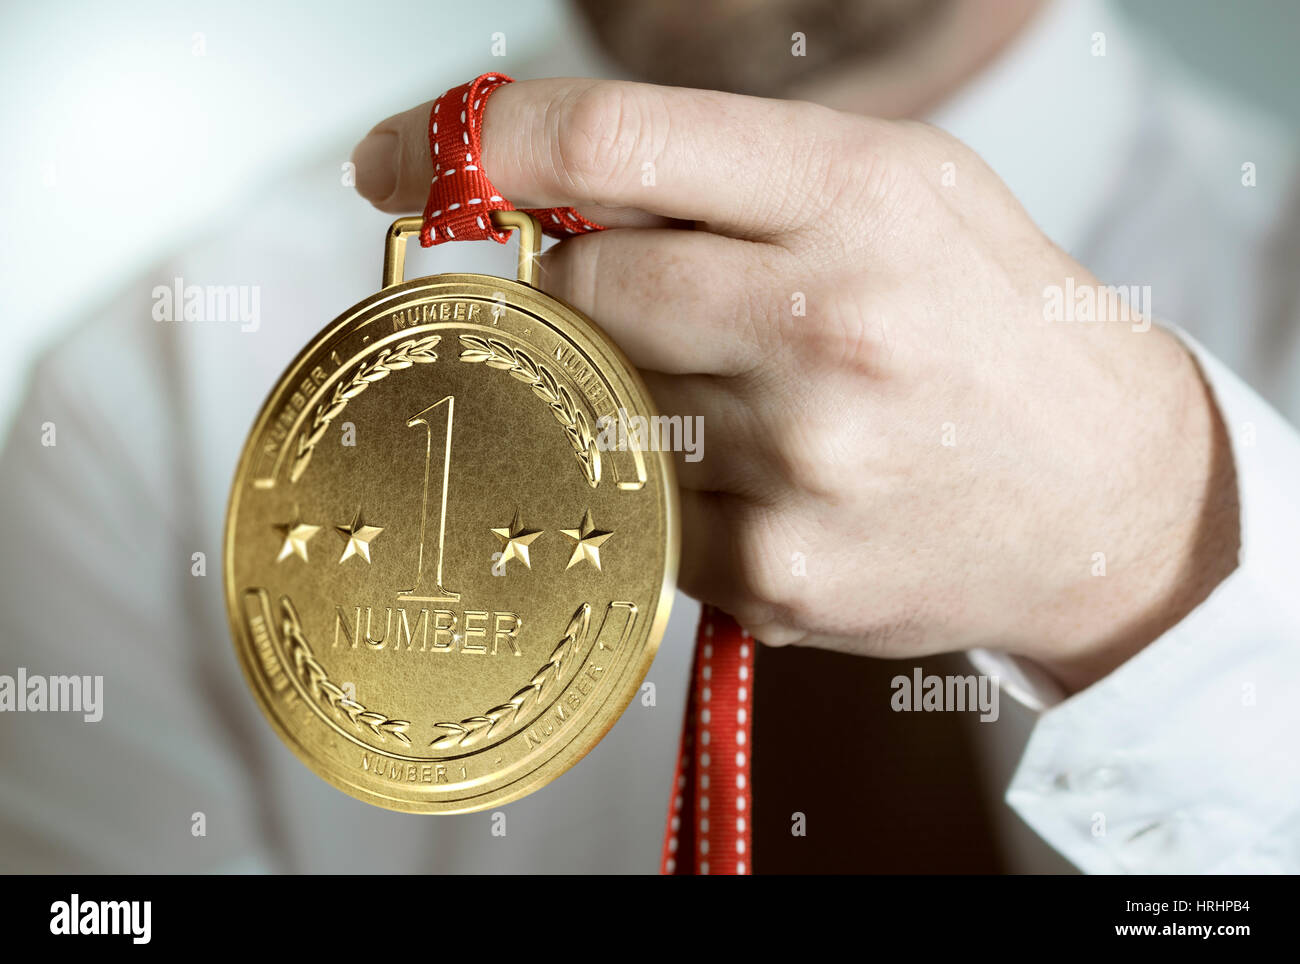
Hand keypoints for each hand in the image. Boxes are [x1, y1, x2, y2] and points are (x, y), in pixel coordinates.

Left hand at [351, 78, 1238, 691]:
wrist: (1102, 497)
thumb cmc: (990, 324)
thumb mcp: (898, 190)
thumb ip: (727, 171)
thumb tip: (539, 188)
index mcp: (853, 199)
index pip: (609, 140)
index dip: (473, 143)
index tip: (393, 159)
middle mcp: (821, 328)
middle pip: (577, 281)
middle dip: (583, 285)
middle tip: (653, 298)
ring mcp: (793, 465)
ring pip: (595, 400)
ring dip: (633, 389)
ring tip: (747, 392)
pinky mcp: (772, 573)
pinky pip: (638, 508)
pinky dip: (666, 486)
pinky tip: (763, 474)